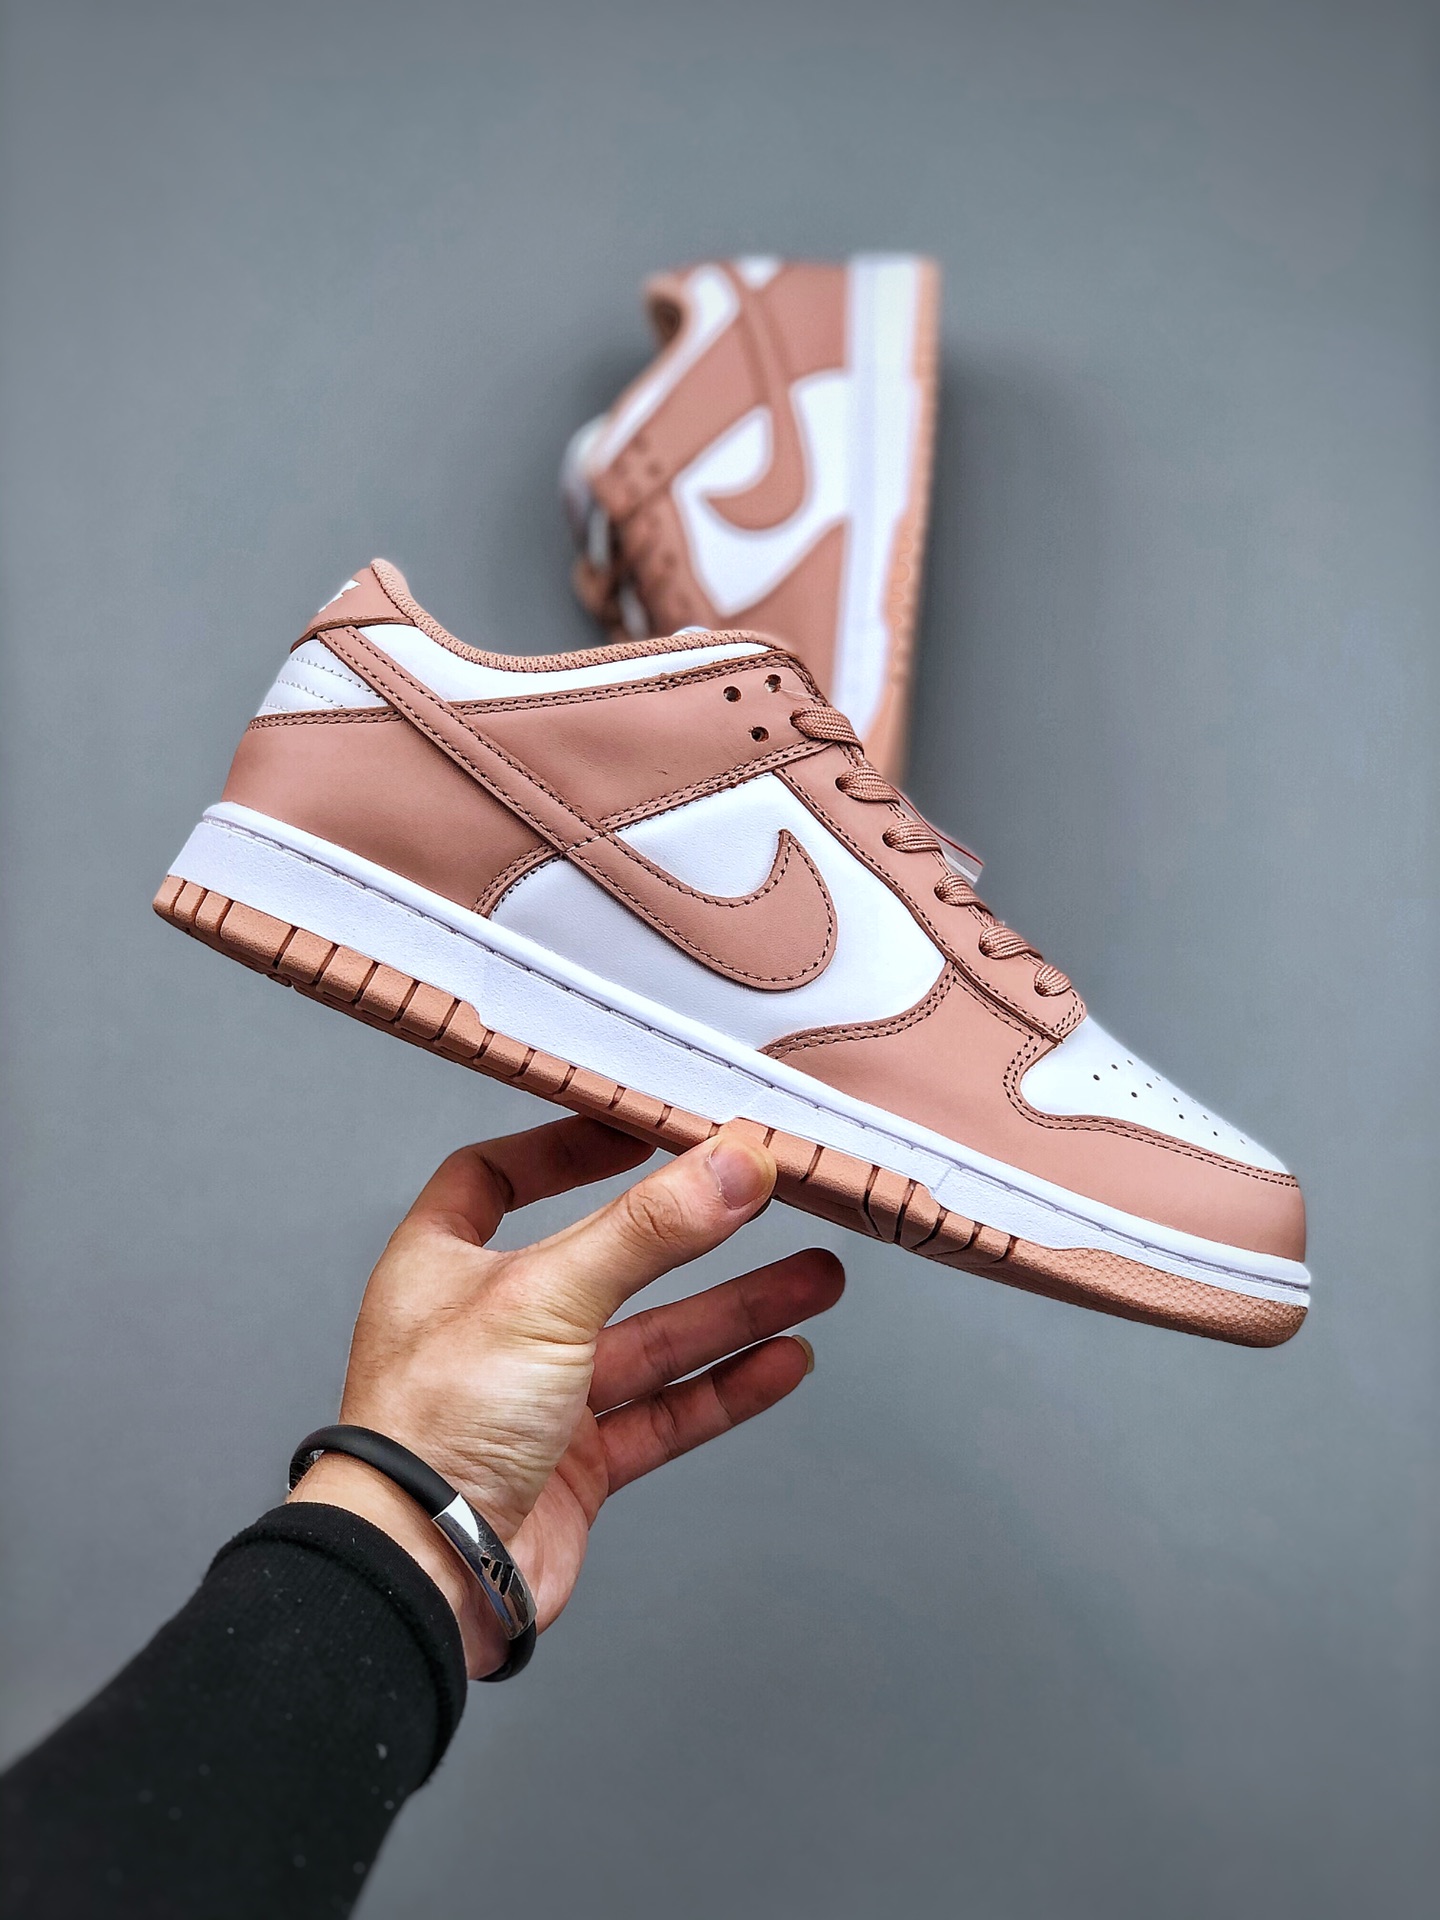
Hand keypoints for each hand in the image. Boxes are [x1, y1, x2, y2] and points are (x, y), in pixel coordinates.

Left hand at [290, 1117, 843, 1674]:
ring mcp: (537, 1399)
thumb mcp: (548, 1296)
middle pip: (607, 1260)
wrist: (425, 1574)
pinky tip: (784, 1362)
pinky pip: (666, 1414)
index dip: (562, 1149)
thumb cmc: (436, 1429)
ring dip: (735, 1312)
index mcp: (446, 1266)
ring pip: (653, 1342)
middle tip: (768, 1201)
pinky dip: (726, 1387)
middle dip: (694, 1235)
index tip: (636, 1128)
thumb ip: (648, 1229)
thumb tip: (731, 1164)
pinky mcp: (578, 1466)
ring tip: (816, 1281)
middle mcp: (490, 1326)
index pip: (496, 1178)